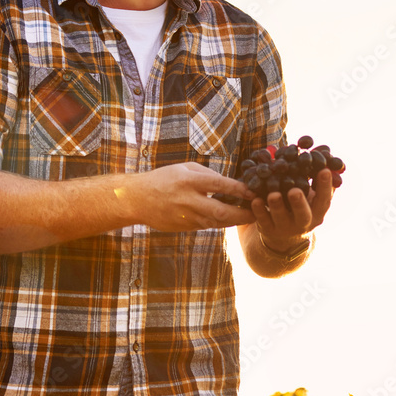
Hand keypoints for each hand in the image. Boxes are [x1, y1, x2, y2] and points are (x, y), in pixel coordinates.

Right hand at [133, 162, 254, 231]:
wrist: (138, 199)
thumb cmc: (163, 179)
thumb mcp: (184, 168)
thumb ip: (206, 175)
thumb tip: (228, 182)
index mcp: (189, 181)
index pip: (219, 185)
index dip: (239, 189)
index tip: (253, 191)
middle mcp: (189, 200)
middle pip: (221, 211)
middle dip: (242, 214)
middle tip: (257, 212)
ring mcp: (186, 216)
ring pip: (216, 222)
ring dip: (233, 220)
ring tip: (248, 216)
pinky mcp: (184, 227)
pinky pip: (207, 225)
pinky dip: (219, 222)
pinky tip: (229, 218)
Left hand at [249, 168, 333, 252]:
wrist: (285, 235)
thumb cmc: (301, 205)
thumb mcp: (312, 195)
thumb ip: (318, 178)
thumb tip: (327, 154)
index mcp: (317, 212)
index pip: (324, 199)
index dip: (325, 186)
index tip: (324, 170)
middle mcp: (303, 222)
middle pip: (303, 214)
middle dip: (299, 203)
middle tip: (294, 191)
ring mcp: (285, 227)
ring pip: (281, 218)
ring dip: (277, 206)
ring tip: (273, 194)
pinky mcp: (268, 230)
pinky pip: (262, 221)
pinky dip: (258, 211)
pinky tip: (255, 200)